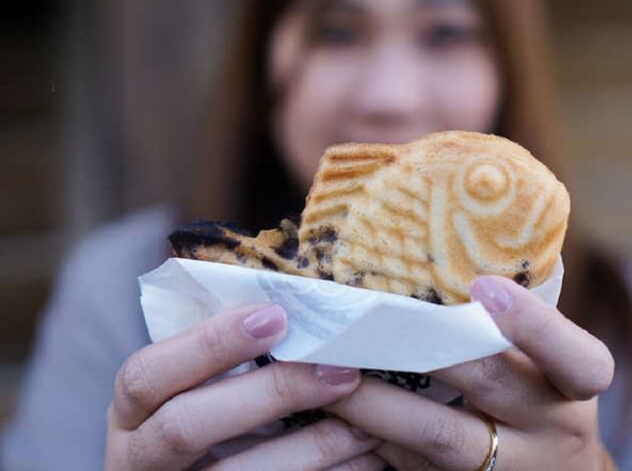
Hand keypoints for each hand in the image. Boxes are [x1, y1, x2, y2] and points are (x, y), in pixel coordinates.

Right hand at [105, 304, 378, 469]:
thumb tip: (293, 307)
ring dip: (312, 448)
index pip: (146, 374)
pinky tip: (363, 460)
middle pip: (187, 426)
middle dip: (270, 394)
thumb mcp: (191, 390)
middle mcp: (137, 458)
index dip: (209, 343)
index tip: (276, 317)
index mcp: (132, 412)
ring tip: (368, 425)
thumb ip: (221, 358)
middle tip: (342, 372)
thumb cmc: (201, 422)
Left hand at [327, 275, 614, 469]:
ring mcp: (508, 470)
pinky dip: (371, 437)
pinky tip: (332, 410)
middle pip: (488, 382)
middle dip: (423, 343)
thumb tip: (449, 251)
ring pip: (437, 435)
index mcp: (577, 386)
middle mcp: (553, 430)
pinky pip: (412, 467)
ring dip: (377, 400)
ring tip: (328, 366)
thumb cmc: (541, 395)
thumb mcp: (548, 363)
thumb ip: (515, 324)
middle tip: (365, 313)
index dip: (533, 323)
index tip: (481, 285)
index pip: (579, 359)